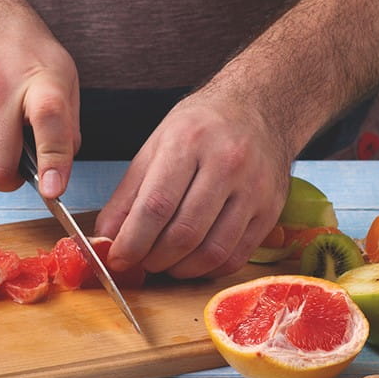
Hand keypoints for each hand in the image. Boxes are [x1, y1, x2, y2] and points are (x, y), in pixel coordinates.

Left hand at [95, 91, 292, 277]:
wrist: (259, 108)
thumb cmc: (202, 127)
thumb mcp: (156, 146)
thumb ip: (128, 195)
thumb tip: (107, 239)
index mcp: (189, 141)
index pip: (156, 206)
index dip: (133, 241)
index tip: (118, 259)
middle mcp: (226, 163)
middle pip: (184, 233)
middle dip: (154, 259)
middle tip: (141, 262)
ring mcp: (254, 188)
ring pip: (212, 251)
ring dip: (181, 269)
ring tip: (165, 264)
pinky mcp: (271, 210)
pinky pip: (237, 256)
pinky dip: (208, 269)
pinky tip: (193, 262)